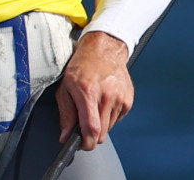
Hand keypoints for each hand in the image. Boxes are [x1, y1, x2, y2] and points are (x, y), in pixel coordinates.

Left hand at [55, 31, 133, 151]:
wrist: (104, 50)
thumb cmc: (81, 66)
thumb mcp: (65, 87)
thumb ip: (66, 114)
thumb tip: (65, 136)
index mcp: (88, 92)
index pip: (91, 129)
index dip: (86, 143)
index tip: (81, 144)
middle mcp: (106, 96)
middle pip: (101, 133)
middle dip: (91, 135)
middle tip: (83, 123)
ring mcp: (120, 98)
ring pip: (109, 128)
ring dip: (100, 124)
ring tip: (93, 106)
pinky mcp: (128, 100)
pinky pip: (117, 119)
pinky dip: (109, 116)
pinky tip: (103, 101)